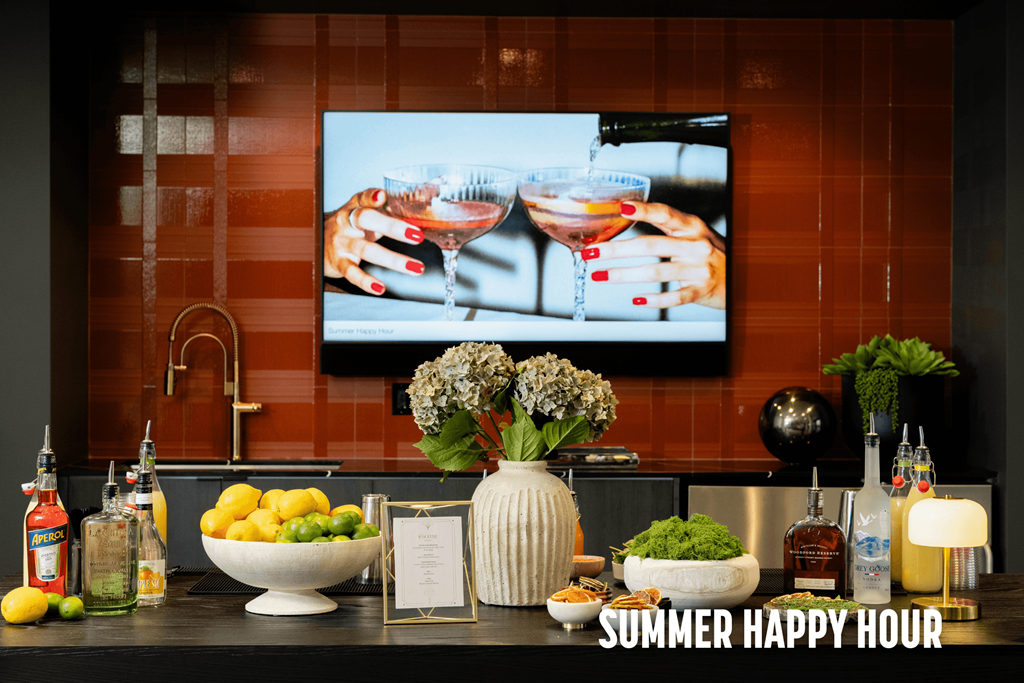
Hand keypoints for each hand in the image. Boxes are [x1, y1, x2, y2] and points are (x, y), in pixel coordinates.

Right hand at [324, 189, 426, 294]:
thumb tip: (415, 217)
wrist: (318, 244)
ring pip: (366, 250)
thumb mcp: (363, 217)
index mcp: (354, 208)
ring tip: (415, 268)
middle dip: (393, 227)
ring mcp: (341, 243)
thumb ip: (385, 215)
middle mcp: (346, 223)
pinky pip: (352, 273)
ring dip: (394, 260)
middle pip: (366, 220)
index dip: (371, 196)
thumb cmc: (348, 229)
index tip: (382, 196)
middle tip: (417, 235)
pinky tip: (380, 287)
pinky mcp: (338, 263)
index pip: (362, 198)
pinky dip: (366, 281)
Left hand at [581, 201, 725, 309]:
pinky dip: (653, 299)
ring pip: (656, 272)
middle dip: (616, 249)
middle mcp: (696, 245)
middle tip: (592, 253)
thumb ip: (667, 229)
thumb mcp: (694, 235)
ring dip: (624, 275)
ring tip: (601, 276)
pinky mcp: (701, 291)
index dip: (643, 210)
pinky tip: (637, 299)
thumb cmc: (711, 255)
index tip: (621, 208)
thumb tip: (627, 218)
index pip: (665, 214)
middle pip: (650, 245)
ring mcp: (699, 269)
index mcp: (692, 227)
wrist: (741, 277)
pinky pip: (674, 297)